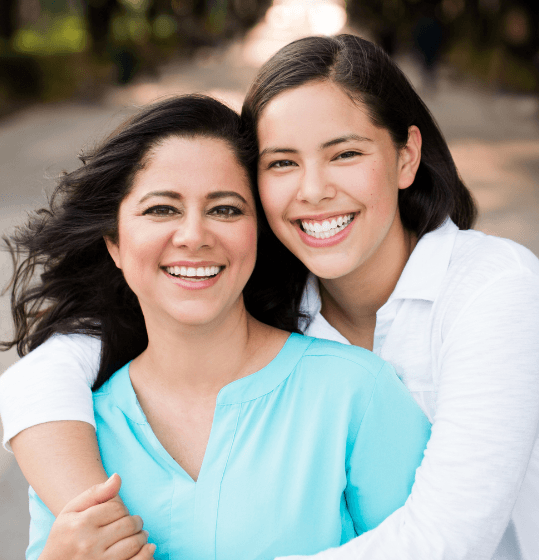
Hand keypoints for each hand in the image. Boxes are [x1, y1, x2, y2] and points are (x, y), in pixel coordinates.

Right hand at [38, 473, 155, 559]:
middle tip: (135, 524)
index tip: (120, 515)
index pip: (118, 508)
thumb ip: (95, 493)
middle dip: (136, 522)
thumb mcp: (71, 512)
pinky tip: (147, 548)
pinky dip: (146, 554)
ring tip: (139, 535)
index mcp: (81, 524)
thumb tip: (117, 477)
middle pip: (128, 524)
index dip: (122, 509)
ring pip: (133, 543)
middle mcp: (89, 543)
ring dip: (141, 537)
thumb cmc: (63, 538)